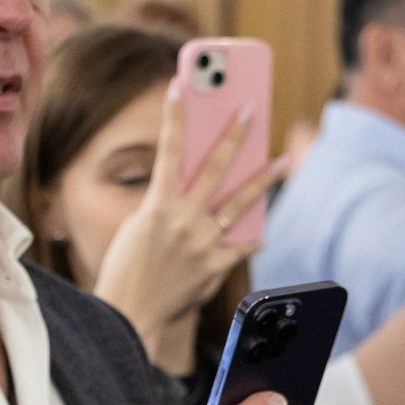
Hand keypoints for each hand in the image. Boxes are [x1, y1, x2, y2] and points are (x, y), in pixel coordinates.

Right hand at [89, 83, 283, 369]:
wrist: (128, 317)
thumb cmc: (123, 273)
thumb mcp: (134, 231)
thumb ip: (164, 211)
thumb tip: (194, 197)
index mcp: (156, 209)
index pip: (167, 153)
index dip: (174, 118)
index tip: (180, 87)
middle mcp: (183, 222)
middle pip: (215, 169)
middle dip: (234, 135)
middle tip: (251, 110)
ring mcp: (202, 244)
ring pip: (240, 203)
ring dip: (263, 180)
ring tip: (281, 162)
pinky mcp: (213, 267)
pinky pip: (240, 247)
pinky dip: (251, 239)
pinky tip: (263, 231)